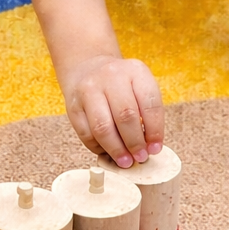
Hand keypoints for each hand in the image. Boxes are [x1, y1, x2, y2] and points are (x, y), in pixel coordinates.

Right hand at [60, 53, 164, 167]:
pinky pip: (86, 134)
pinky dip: (98, 148)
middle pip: (126, 116)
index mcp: (135, 71)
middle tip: (140, 157)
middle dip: (134, 142)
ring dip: (116, 149)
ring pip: (103, 127)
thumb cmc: (120, 84)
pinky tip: (107, 152)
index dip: (155, 130)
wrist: (88, 68)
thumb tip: (148, 147)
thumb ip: (146, 113)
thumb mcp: (139, 87)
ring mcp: (89, 89)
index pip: (149, 103)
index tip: (155, 148)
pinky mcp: (73, 105)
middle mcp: (111, 76)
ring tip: (125, 161)